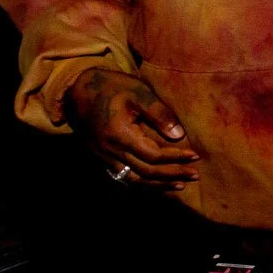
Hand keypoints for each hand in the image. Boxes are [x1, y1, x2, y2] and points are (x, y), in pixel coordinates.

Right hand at [63, 68, 198, 189]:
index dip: (175, 158)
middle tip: (194, 175)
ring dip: (157, 185)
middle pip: (145, 172)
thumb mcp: (138, 92)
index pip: (153, 155)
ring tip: (179, 185)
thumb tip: (178, 135)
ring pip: (133, 180)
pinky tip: (156, 184)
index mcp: (120, 135)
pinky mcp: (101, 157)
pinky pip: (122, 177)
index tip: (194, 156)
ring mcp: (103, 156)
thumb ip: (158, 113)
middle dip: (172, 174)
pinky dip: (141, 183)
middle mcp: (110, 150)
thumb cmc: (112, 87)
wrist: (78, 90)